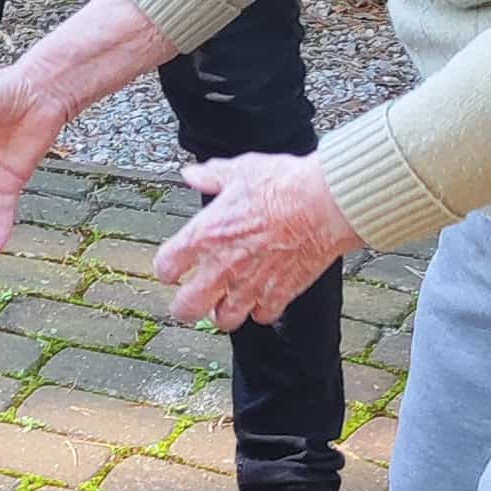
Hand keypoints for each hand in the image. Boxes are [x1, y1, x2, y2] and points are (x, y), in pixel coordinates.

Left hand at [153, 152, 362, 326]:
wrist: (324, 204)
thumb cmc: (284, 185)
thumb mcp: (240, 170)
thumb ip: (212, 176)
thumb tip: (193, 174)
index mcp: (205, 235)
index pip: (166, 267)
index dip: (167, 268)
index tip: (173, 267)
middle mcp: (223, 265)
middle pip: (187, 307)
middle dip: (184, 306)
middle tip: (189, 301)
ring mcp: (251, 284)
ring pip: (224, 320)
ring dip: (222, 312)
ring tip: (225, 303)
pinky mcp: (280, 293)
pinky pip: (263, 316)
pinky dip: (261, 310)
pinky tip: (262, 297)